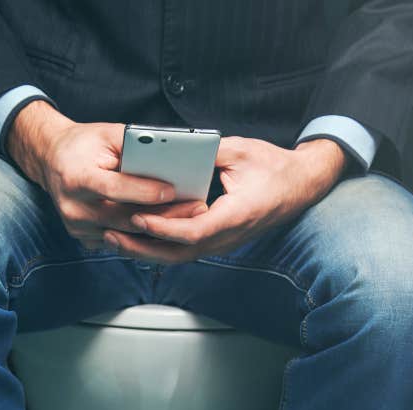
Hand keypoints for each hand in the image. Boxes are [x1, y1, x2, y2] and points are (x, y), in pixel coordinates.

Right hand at [6, 100, 205, 248]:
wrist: (52, 160)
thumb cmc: (85, 144)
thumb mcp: (106, 134)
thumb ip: (134, 144)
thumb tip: (167, 156)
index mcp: (76, 178)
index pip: (114, 188)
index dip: (144, 191)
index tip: (172, 190)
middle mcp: (73, 207)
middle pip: (125, 217)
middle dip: (163, 213)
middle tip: (196, 208)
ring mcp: (77, 227)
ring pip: (127, 233)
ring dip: (160, 228)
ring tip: (189, 218)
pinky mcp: (84, 238)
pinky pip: (121, 240)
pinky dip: (144, 234)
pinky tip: (168, 228)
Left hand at [103, 136, 347, 262]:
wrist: (300, 186)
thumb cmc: (274, 167)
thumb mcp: (240, 151)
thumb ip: (206, 152)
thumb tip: (172, 150)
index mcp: (235, 215)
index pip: (193, 231)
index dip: (163, 228)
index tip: (138, 218)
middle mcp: (228, 236)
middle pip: (179, 254)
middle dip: (142, 248)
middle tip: (112, 237)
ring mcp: (223, 243)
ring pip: (179, 257)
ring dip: (146, 251)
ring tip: (116, 240)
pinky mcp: (218, 242)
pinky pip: (185, 250)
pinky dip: (159, 247)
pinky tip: (137, 239)